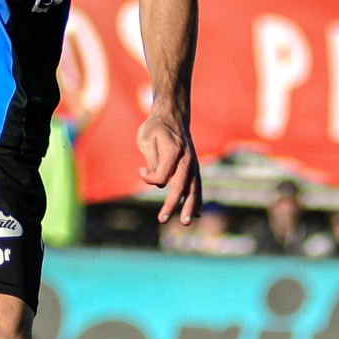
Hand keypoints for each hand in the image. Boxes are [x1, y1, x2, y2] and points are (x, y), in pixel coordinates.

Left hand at [136, 109, 201, 225]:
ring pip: (193, 188)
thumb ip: (151, 161)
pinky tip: (195, 213)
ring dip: (189, 206)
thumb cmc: (155, 128)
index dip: (149, 177)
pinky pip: (197, 185)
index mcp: (174, 151)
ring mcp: (193, 163)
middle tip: (162, 219)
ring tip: (185, 222)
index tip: (141, 169)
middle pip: (180, 186)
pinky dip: (196, 199)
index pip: (162, 175)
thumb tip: (156, 180)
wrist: (172, 116)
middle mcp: (187, 159)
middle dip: (172, 204)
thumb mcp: (145, 140)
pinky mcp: (194, 166)